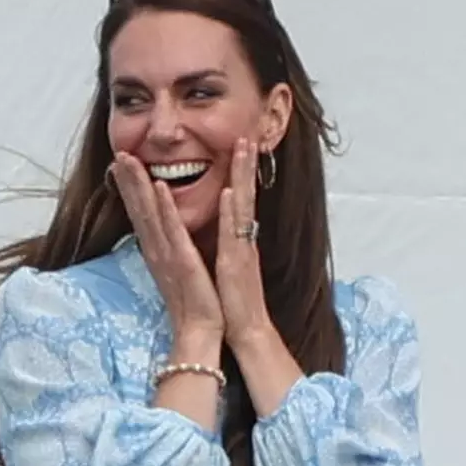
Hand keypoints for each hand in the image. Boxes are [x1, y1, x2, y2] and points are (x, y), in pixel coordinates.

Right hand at [109, 152, 223, 344]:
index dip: (130, 190)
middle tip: (118, 153)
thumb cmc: (194, 302)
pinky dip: (165, 207)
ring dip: (139, 186)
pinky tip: (159, 186)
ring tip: (128, 160)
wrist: (201, 331)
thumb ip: (170, 252)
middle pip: (138, 210)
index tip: (121, 165)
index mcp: (158, 252)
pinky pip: (173, 231)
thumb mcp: (178, 271)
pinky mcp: (183, 261)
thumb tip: (164, 237)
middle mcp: (157, 251)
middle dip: (128, 181)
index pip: (140, 215)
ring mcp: (168, 255)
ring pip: (150, 214)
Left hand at [216, 138, 272, 349]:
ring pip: (242, 204)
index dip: (241, 172)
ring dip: (242, 174)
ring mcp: (240, 249)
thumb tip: (219, 230)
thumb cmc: (233, 302)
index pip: (239, 198)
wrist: (246, 332)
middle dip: (245, 163)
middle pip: (244, 192)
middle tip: (246, 133)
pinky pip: (232, 233)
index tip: (240, 145)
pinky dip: (231, 211)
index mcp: (236, 239)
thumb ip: (226, 245)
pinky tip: (230, 191)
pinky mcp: (235, 263)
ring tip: (243, 146)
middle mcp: (242, 239)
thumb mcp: (226, 266)